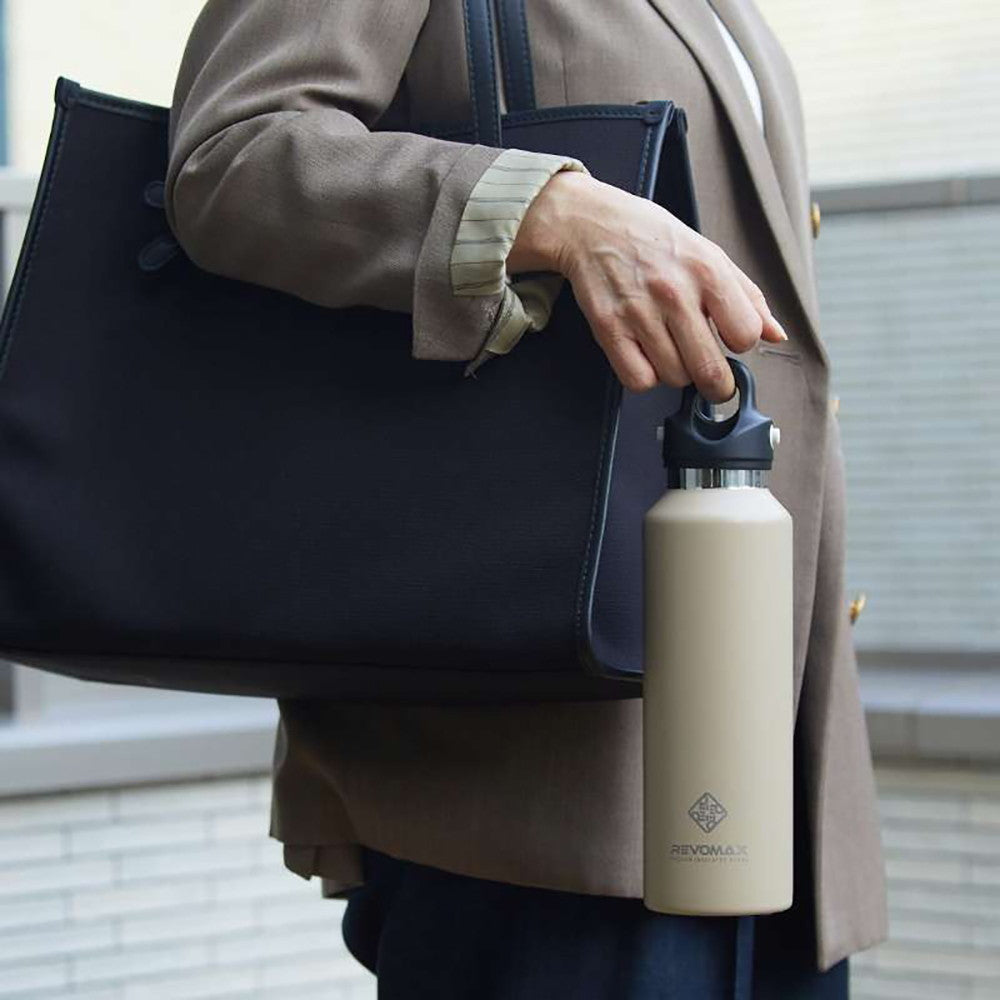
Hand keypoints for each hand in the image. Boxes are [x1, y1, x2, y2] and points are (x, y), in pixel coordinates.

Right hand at [507, 171, 787, 400]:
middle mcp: (674, 292)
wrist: (592, 225)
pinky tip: (645, 355)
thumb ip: (747, 296)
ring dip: (676, 373)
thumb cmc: (654, 239)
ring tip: (669, 349)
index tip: (728, 339)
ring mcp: (639, 312)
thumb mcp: (709, 254)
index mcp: (707, 271)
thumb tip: (776, 335)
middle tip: (712, 378)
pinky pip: (638, 380)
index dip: (740, 344)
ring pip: (674, 378)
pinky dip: (645, 376)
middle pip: (710, 371)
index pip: (745, 336)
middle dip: (717, 384)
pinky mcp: (608, 328)